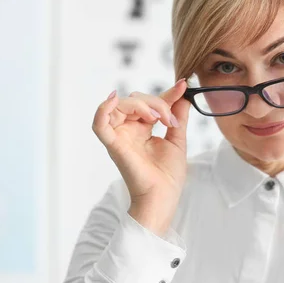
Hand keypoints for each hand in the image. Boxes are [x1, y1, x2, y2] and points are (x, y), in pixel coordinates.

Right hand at [92, 79, 190, 234]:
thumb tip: (184, 94)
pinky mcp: (113, 145)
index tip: (184, 85)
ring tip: (157, 118)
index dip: (167, 94)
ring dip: (141, 105)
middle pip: (135, 100)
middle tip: (170, 120)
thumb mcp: (177, 139)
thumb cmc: (168, 175)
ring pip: (121, 105)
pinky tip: (114, 99)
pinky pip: (99, 124)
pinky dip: (103, 109)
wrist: (164, 197)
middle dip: (156, 103)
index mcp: (142, 129)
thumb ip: (178, 115)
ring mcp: (120, 136)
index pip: (151, 104)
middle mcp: (128, 130)